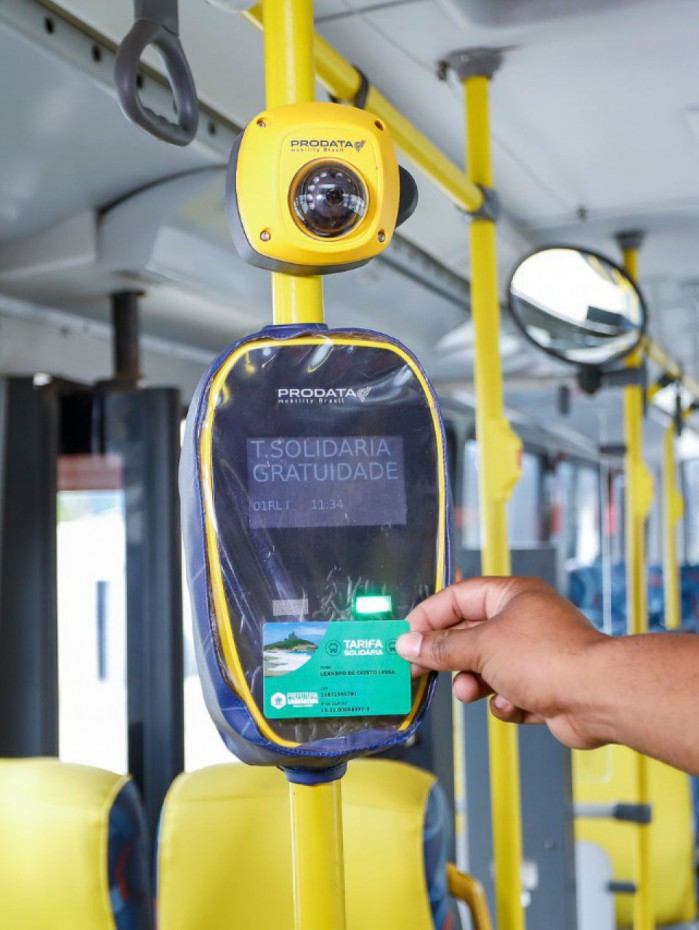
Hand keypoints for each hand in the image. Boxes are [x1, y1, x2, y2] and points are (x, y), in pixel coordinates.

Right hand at [396, 576, 608, 749]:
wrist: (597, 697)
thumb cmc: (548, 658)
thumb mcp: (481, 647)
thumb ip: (441, 647)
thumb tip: (409, 644)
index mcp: (511, 596)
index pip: (458, 597)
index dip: (429, 617)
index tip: (406, 638)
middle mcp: (524, 620)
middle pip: (470, 634)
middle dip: (450, 656)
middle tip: (421, 670)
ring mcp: (535, 654)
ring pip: (487, 668)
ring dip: (475, 683)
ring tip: (470, 691)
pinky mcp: (544, 686)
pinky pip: (508, 692)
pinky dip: (505, 701)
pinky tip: (514, 703)